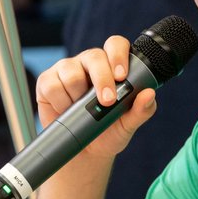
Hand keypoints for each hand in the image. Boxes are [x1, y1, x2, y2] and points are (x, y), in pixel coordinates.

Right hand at [35, 35, 157, 161]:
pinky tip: (66, 110)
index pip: (116, 45)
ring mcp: (67, 70)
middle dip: (102, 79)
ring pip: (71, 71)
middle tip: (107, 101)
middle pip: (94, 56)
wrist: (85, 153)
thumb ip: (142, 110)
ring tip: (83, 110)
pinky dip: (61, 102)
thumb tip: (149, 94)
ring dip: (78, 95)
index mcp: (112, 65)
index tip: (122, 76)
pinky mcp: (48, 81)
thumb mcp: (129, 125)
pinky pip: (52, 85)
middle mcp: (90, 63)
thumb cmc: (109, 132)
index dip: (118, 55)